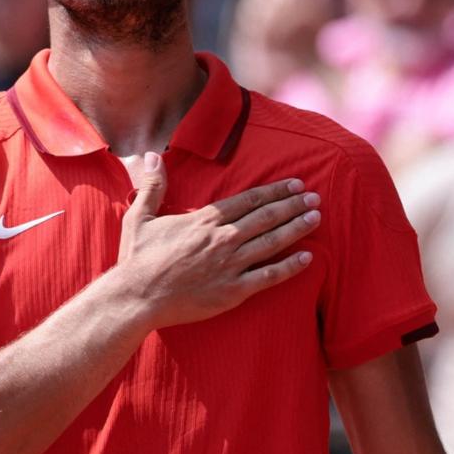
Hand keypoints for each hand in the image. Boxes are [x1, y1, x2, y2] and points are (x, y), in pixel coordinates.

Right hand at [111, 152, 320, 329]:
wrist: (136, 298)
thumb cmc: (137, 259)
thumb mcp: (140, 216)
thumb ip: (153, 185)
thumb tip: (151, 155)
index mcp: (204, 220)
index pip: (249, 200)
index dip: (275, 191)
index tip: (295, 184)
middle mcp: (222, 238)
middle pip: (266, 217)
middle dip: (293, 205)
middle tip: (316, 197)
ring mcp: (230, 265)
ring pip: (272, 242)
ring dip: (297, 228)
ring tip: (317, 217)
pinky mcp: (233, 291)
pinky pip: (268, 277)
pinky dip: (290, 267)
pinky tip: (308, 259)